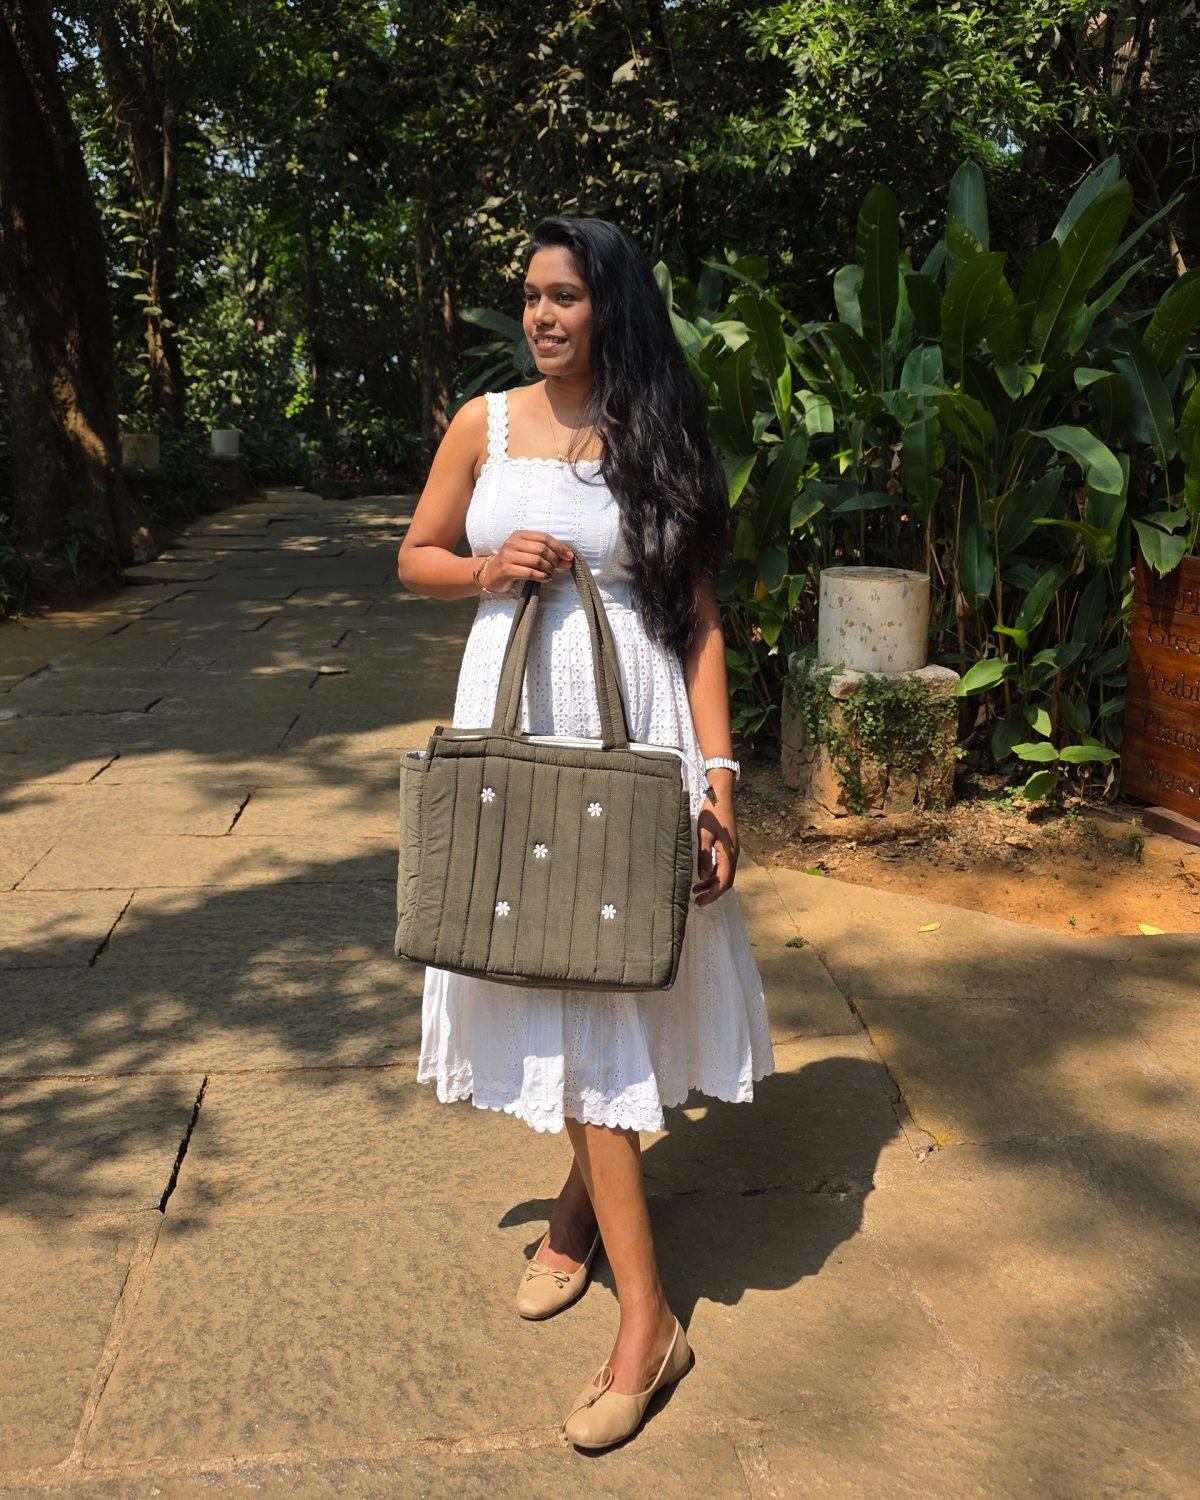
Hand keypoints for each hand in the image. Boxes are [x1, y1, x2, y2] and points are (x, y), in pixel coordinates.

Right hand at [484, 531, 573, 592]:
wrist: (490, 574)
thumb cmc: (513, 563)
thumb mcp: (527, 553)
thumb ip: (547, 554)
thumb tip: (569, 560)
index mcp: (519, 535)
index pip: (544, 538)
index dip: (559, 547)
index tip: (569, 557)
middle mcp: (513, 543)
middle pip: (542, 549)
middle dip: (554, 559)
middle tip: (557, 567)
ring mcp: (508, 556)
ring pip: (537, 560)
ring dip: (548, 568)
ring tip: (550, 573)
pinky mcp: (507, 569)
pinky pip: (530, 572)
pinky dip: (541, 576)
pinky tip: (546, 578)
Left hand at [693, 782, 738, 906]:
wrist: (721, 797)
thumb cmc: (712, 814)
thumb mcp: (703, 835)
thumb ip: (703, 856)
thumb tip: (702, 877)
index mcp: (728, 854)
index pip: (723, 881)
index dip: (712, 894)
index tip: (700, 902)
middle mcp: (733, 855)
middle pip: (726, 881)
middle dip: (712, 893)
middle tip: (698, 901)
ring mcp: (732, 851)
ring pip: (724, 874)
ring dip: (711, 884)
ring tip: (696, 890)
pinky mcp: (728, 847)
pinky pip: (722, 866)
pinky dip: (713, 874)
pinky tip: (701, 875)